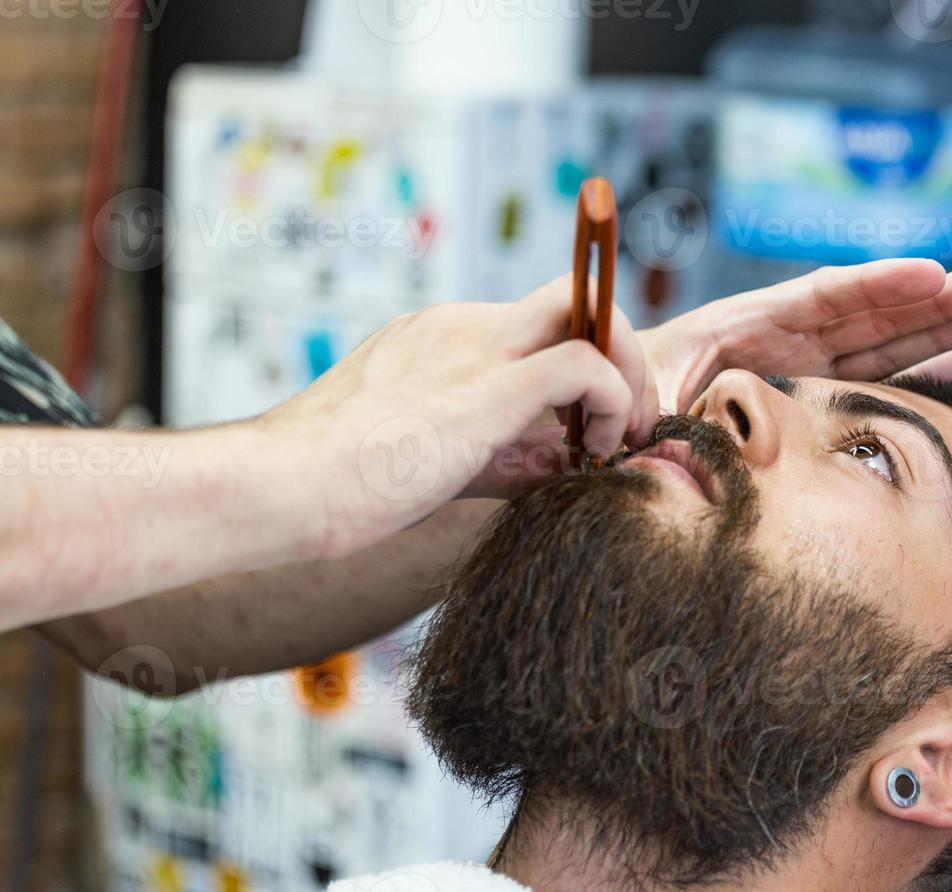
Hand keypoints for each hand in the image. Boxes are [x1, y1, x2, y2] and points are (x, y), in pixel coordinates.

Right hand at [263, 274, 656, 556]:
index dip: (584, 367)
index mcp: (438, 339)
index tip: (595, 426)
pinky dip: (615, 402)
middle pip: (572, 298)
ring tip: (622, 439)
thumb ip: (502, 452)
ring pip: (589, 308)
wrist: (278, 488)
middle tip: (631, 424)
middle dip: (621, 351)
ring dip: (628, 371)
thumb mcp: (433, 458)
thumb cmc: (336, 490)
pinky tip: (597, 453)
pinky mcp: (487, 385)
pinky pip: (588, 361)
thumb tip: (571, 463)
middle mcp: (459, 327)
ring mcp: (473, 347)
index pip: (537, 326)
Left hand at [639, 258, 951, 412]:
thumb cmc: (611, 403)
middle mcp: (781, 341)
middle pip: (872, 312)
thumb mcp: (628, 387)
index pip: (823, 299)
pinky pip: (871, 378)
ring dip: (945, 323)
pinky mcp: (808, 396)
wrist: (601, 426)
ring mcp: (800, 366)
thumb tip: (667, 410)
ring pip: (885, 340)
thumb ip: (654, 389)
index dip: (879, 287)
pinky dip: (918, 368)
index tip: (931, 275)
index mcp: (742, 327)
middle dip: (940, 297)